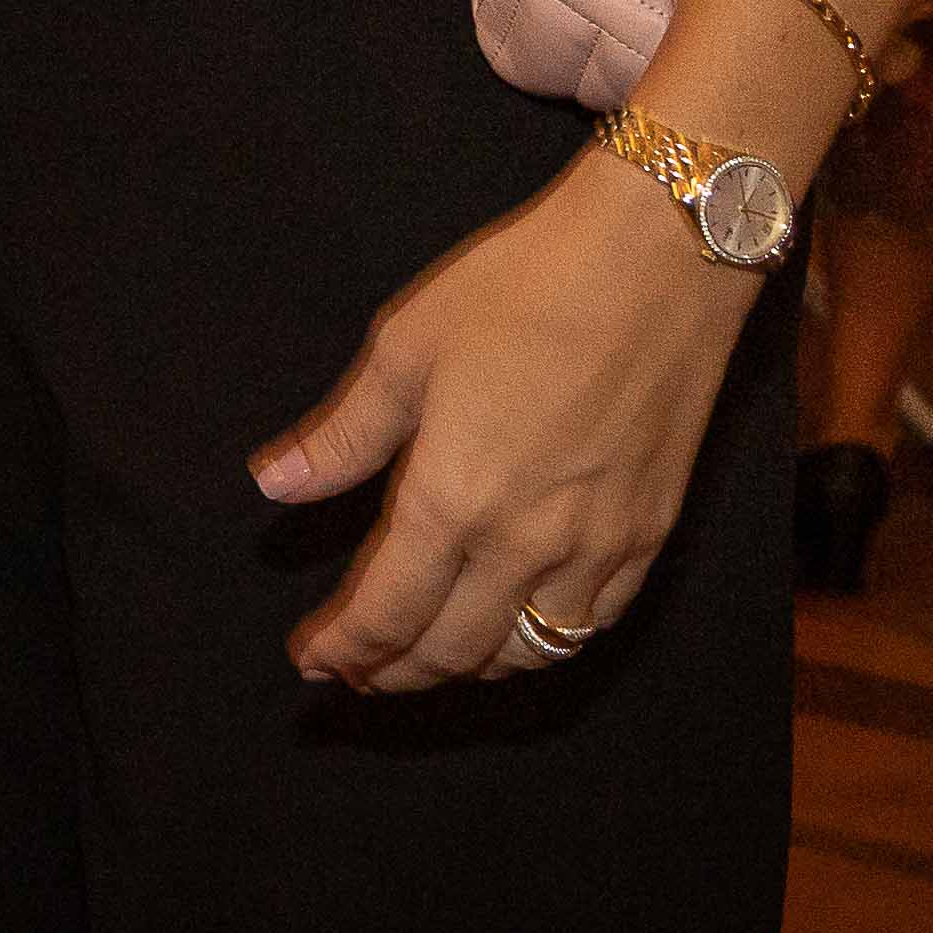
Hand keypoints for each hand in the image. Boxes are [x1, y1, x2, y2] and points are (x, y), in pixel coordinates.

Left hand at [253, 158, 765, 689]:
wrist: (660, 260)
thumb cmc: (524, 289)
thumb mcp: (405, 349)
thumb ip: (341, 435)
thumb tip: (272, 485)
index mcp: (452, 501)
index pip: (385, 612)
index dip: (343, 647)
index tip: (311, 658)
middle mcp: (525, 545)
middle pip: (450, 649)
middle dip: (393, 672)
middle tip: (356, 671)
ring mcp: (598, 548)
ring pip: (524, 653)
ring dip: (465, 669)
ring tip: (426, 658)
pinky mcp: (650, 534)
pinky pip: (590, 625)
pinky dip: (542, 645)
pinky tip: (516, 629)